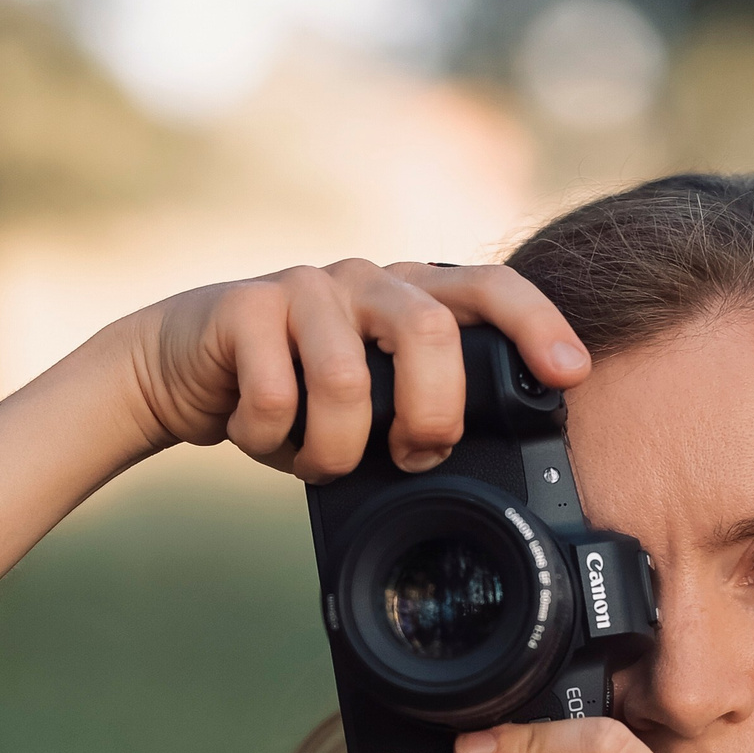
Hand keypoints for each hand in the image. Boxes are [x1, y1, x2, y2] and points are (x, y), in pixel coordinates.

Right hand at [109, 259, 588, 479]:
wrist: (183, 368)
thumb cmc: (293, 392)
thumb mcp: (370, 403)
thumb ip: (418, 411)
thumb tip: (481, 472)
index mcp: (410, 296)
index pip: (490, 288)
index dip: (536, 324)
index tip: (570, 374)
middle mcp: (367, 279)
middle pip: (431, 333)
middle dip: (431, 415)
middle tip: (413, 457)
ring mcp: (305, 286)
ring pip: (347, 381)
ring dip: (333, 451)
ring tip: (315, 462)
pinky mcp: (245, 306)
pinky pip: (275, 398)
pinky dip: (271, 443)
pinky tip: (259, 437)